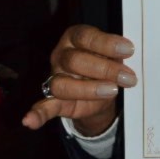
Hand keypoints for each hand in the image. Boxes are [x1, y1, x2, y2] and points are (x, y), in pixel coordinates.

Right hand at [22, 25, 136, 134]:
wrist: (104, 91)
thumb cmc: (109, 65)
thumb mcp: (115, 56)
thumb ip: (117, 55)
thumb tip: (130, 53)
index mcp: (75, 38)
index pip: (86, 37)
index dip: (106, 43)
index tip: (128, 50)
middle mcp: (62, 55)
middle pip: (75, 60)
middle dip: (104, 69)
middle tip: (127, 77)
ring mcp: (55, 77)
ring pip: (62, 83)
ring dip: (88, 89)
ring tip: (112, 91)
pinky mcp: (54, 99)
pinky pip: (43, 106)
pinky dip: (37, 114)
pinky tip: (29, 121)